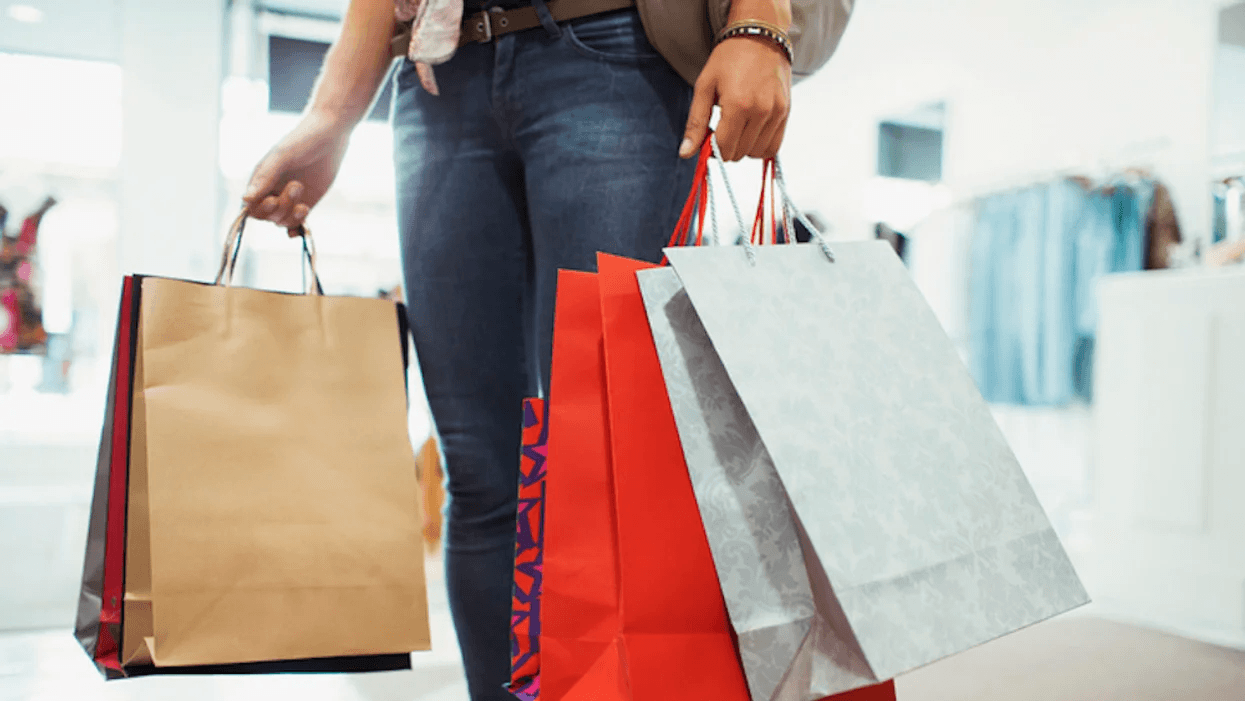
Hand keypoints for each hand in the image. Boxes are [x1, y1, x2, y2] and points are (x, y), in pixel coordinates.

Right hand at [242, 109, 352, 233]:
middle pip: (267, 216)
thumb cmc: (302, 140)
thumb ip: (265, 177)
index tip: (272, 199)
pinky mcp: (307, 203)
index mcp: (260, 179)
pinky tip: (298, 231)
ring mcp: (289, 199)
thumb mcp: (282, 156)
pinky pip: (297, 223)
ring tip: (303, 193)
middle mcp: (272, 191)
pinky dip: (296, 229)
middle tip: (296, 186)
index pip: (250, 207)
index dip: (259, 209)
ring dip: (292, 214)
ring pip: (282, 220)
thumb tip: (246, 200)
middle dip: (280, 207)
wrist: (330, 135)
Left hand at [680, 35, 791, 161]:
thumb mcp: (705, 87)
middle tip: (723, 128)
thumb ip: (695, 123)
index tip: (710, 135)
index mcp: (738, 105)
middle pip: (740, 153)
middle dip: (727, 147)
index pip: (724, 149)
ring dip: (744, 147)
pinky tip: (752, 130)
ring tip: (738, 126)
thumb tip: (685, 153)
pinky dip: (761, 145)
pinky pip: (774, 146)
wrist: (759, 37)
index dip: (713, 147)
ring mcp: (776, 113)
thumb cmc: (729, 59)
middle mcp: (761, 111)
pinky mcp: (786, 112)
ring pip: (757, 152)